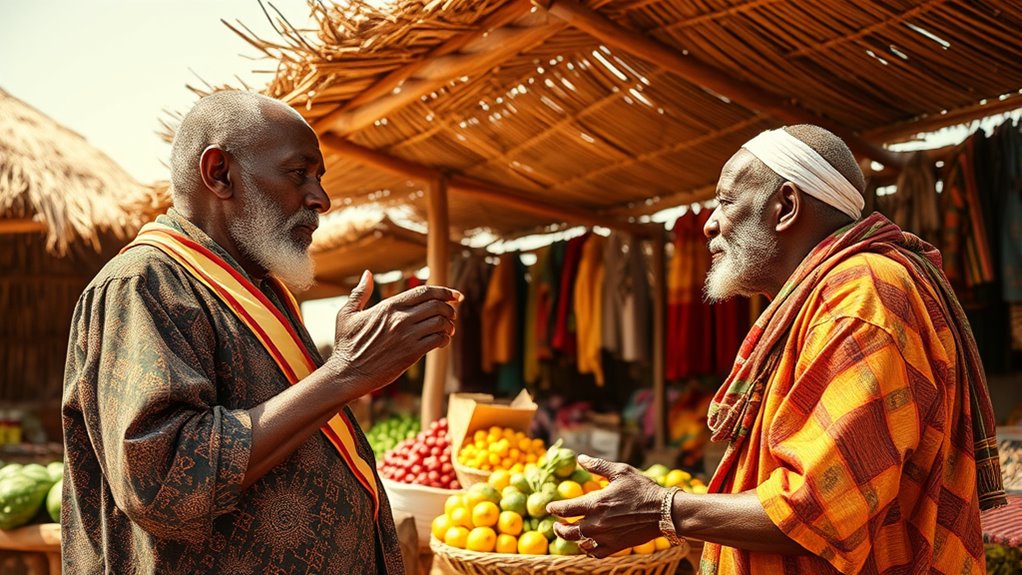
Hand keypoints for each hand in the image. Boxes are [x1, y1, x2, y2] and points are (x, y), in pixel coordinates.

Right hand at [329, 271, 461, 396]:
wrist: (348, 374)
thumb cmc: (346, 345)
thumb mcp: (347, 314)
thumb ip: (360, 293)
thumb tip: (367, 274)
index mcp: (388, 307)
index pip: (424, 292)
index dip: (444, 291)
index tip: (456, 294)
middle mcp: (400, 319)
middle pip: (437, 305)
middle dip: (450, 308)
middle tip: (451, 314)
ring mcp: (407, 336)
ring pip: (441, 322)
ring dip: (449, 325)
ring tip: (448, 329)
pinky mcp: (412, 353)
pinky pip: (438, 340)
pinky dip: (444, 339)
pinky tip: (441, 341)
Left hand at [547, 454, 664, 557]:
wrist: (664, 511)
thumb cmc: (643, 488)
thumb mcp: (620, 471)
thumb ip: (598, 466)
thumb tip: (580, 458)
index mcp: (596, 503)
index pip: (565, 509)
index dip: (555, 509)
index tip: (550, 507)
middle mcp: (597, 523)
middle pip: (568, 530)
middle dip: (558, 527)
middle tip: (556, 524)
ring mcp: (606, 537)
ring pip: (579, 543)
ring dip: (571, 538)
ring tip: (569, 533)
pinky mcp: (616, 547)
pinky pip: (595, 552)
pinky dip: (588, 549)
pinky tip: (586, 544)